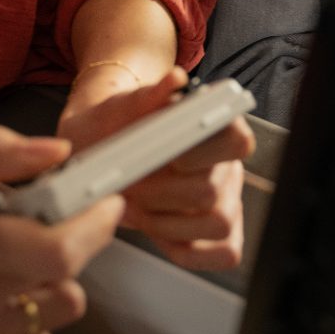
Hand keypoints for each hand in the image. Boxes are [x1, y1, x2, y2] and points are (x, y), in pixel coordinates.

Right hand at [0, 126, 121, 333]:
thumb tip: (54, 151)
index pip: (64, 251)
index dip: (97, 226)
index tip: (105, 204)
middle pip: (68, 287)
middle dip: (66, 253)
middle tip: (34, 234)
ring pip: (51, 320)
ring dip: (42, 292)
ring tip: (0, 272)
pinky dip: (18, 329)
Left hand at [58, 66, 253, 270]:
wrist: (97, 149)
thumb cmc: (114, 127)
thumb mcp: (119, 106)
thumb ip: (146, 95)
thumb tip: (173, 80)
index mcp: (215, 125)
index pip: (237, 139)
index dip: (202, 152)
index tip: (168, 155)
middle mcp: (226, 163)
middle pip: (214, 188)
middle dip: (162, 194)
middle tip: (130, 187)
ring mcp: (226, 199)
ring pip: (219, 222)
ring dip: (169, 223)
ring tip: (138, 210)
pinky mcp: (218, 233)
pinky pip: (223, 252)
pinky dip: (186, 249)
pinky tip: (158, 230)